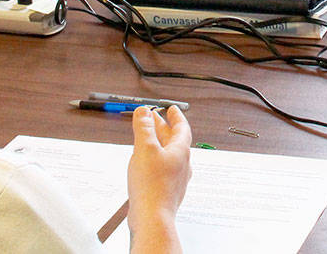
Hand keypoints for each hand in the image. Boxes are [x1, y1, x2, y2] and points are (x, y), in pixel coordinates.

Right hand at [127, 105, 190, 253]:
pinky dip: (154, 159)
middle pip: (174, 140)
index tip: (172, 109)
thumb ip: (144, 128)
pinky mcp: (167, 190)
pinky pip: (163, 168)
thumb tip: (144, 112)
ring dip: (157, 143)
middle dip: (163, 127)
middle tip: (154, 118)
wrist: (153, 218)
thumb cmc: (152, 186)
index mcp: (181, 151)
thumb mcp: (145, 148)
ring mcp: (175, 178)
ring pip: (168, 154)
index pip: (182, 128)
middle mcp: (182, 164)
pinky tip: (145, 163)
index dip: (176, 116)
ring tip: (146, 138)